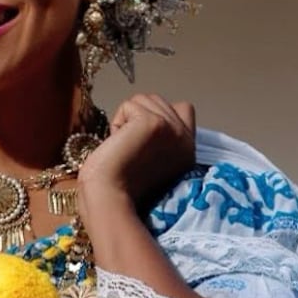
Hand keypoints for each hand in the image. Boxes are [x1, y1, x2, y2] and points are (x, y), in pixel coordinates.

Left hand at [80, 93, 195, 215]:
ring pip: (144, 99)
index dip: (158, 115)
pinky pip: (129, 105)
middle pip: (157, 100)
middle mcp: (185, 139)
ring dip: (126, 120)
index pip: (183, 108)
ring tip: (124, 146)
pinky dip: (117, 122)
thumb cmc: (120, 185)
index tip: (142, 139)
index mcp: (187, 150)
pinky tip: (118, 144)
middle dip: (137, 117)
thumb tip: (144, 117)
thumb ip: (160, 139)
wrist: (109, 197)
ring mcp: (173, 129)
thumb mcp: (153, 160)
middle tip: (129, 148)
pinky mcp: (155, 123)